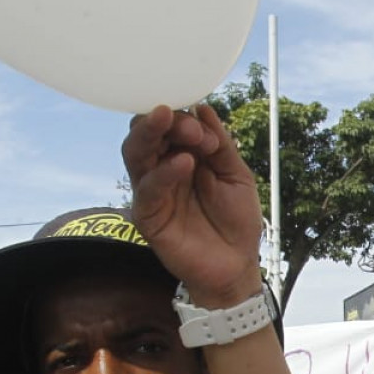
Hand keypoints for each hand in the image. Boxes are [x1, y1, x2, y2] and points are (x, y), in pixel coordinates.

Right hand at [122, 106, 264, 306]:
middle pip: (146, 134)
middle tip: (192, 129)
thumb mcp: (237, 175)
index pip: (168, 125)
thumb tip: (204, 107)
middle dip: (167, 122)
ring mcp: (152, 192)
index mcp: (181, 156)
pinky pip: (147, 189)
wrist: (237, 266)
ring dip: (154, 135)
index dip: (183, 120)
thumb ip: (221, 144)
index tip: (206, 131)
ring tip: (181, 129)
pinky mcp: (148, 216)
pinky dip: (164, 173)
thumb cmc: (236, 221)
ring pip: (135, 154)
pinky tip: (184, 163)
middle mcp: (161, 169)